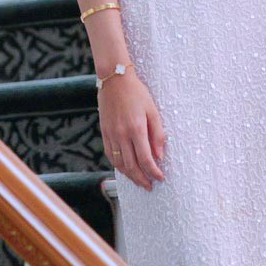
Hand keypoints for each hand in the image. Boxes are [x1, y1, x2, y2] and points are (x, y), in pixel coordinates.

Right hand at [97, 70, 166, 189]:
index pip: (146, 159)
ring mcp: (111, 134)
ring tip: (139, 181)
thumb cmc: (136, 93)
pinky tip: (125, 169)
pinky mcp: (104, 132)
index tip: (160, 178)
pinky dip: (118, 165)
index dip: (154, 172)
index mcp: (136, 129)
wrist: (114, 80)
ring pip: (119, 163)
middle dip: (142, 179)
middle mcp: (122, 134)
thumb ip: (157, 134)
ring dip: (130, 175)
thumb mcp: (152, 111)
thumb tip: (160, 155)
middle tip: (150, 186)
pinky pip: (111, 155)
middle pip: (132, 166)